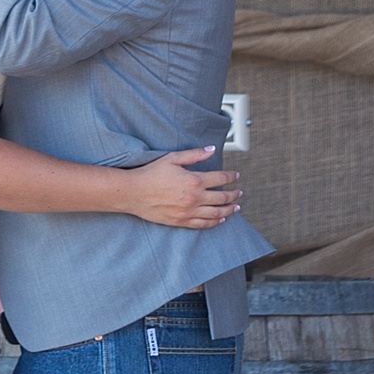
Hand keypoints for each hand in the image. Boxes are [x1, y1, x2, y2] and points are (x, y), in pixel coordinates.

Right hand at [120, 147, 240, 229]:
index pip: (220, 179)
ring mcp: (189, 212)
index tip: (236, 176)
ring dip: (229, 210)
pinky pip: (203, 224)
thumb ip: (194, 155)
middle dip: (234, 195)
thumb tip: (211, 149)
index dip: (231, 177)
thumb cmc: (151, 174)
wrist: (134, 192)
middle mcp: (195, 198)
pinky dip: (215, 222)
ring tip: (236, 208)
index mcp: (194, 180)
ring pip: (216, 213)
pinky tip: (220, 219)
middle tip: (239, 193)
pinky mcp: (181, 221)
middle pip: (222, 198)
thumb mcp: (173, 158)